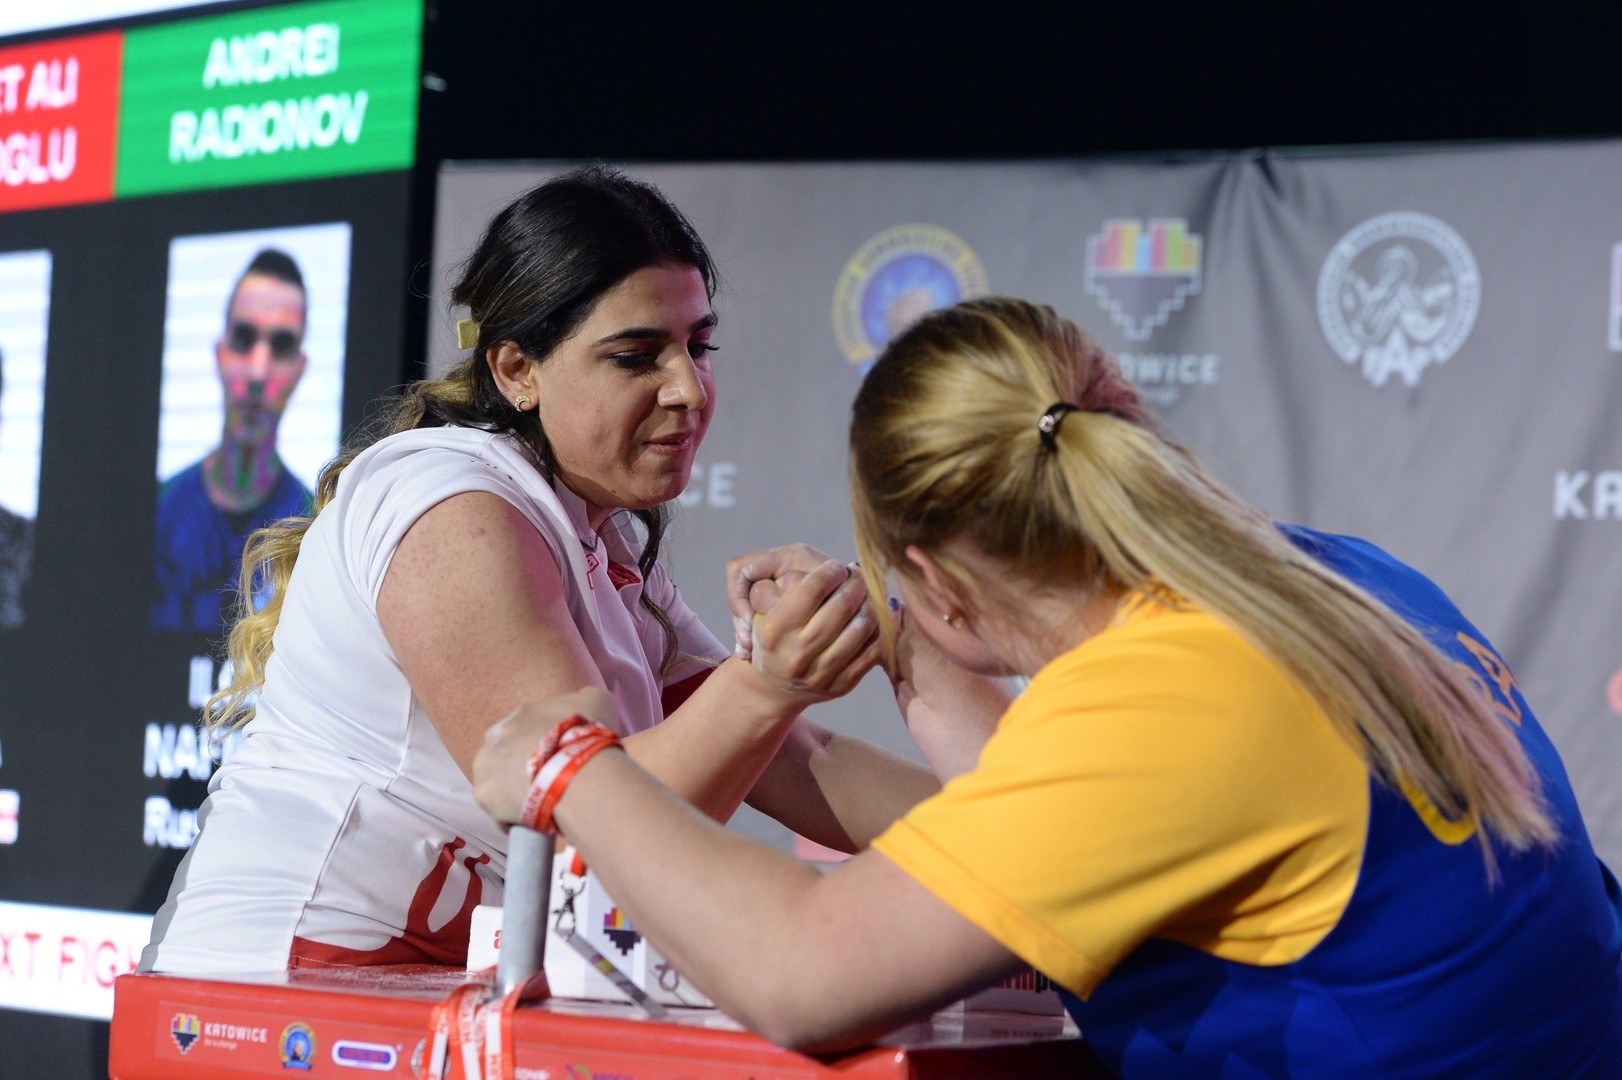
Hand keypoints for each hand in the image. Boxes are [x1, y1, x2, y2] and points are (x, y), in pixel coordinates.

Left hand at [473, 686, 617, 825]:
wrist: (578, 769)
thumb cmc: (588, 734)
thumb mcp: (596, 700)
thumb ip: (583, 700)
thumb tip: (583, 704)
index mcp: (521, 714)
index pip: (526, 729)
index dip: (542, 745)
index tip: (557, 759)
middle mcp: (496, 735)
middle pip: (506, 753)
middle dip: (521, 766)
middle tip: (547, 781)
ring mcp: (485, 763)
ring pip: (497, 781)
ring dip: (512, 791)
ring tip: (539, 805)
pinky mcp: (482, 792)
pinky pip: (498, 810)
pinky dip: (513, 817)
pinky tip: (533, 820)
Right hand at [736, 557, 880, 706]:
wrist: (774, 687)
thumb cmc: (772, 637)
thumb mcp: (764, 610)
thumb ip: (791, 584)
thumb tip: (836, 568)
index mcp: (774, 631)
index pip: (812, 589)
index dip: (830, 571)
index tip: (836, 566)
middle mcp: (797, 654)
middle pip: (842, 606)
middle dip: (855, 583)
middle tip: (857, 575)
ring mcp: (821, 674)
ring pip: (862, 627)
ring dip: (871, 603)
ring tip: (867, 592)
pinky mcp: (842, 685)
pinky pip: (874, 651)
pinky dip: (883, 627)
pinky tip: (879, 612)